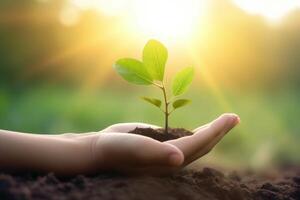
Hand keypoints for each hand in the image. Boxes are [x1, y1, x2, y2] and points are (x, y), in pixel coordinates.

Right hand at [86, 113, 239, 174]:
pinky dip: (195, 131)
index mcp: (169, 161)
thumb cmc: (114, 150)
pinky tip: (200, 127)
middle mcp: (172, 159)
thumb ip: (155, 154)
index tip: (231, 117)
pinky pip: (184, 138)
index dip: (216, 131)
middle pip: (203, 145)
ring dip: (211, 131)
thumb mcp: (133, 149)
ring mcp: (167, 152)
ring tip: (224, 121)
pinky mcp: (161, 144)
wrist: (100, 151)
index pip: (199, 145)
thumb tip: (179, 159)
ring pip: (196, 142)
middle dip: (219, 131)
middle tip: (234, 118)